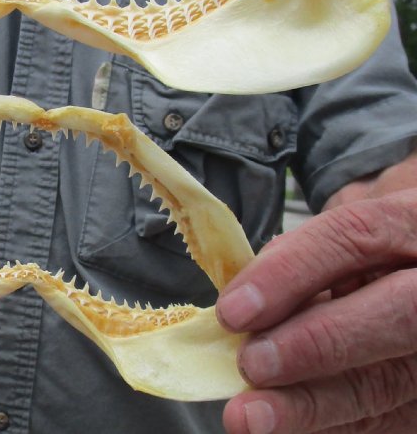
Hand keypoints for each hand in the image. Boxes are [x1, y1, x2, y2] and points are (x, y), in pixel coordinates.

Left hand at [217, 189, 416, 432]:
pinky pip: (389, 418)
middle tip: (250, 366)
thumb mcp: (349, 226)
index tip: (233, 310)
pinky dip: (332, 425)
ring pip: (391, 383)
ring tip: (251, 417)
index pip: (353, 239)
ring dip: (314, 406)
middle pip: (393, 317)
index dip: (291, 274)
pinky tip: (285, 427)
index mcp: (413, 219)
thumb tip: (245, 293)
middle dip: (316, 344)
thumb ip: (304, 253)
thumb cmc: (380, 242)